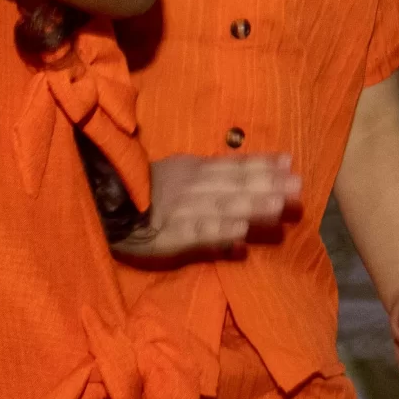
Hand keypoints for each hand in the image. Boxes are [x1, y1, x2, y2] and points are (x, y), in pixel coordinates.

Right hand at [117, 153, 299, 259]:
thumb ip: (212, 175)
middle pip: (234, 186)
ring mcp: (182, 211)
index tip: (289, 162)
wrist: (100, 209)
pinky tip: (239, 235)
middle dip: (267, 185)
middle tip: (298, 186)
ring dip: (250, 206)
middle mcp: (192, 186)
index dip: (262, 164)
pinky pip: (195, 234)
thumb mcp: (177, 173)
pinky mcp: (169, 236)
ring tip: (278, 206)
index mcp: (194, 169)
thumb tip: (250, 178)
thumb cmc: (142, 192)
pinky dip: (217, 233)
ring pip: (221, 207)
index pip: (233, 166)